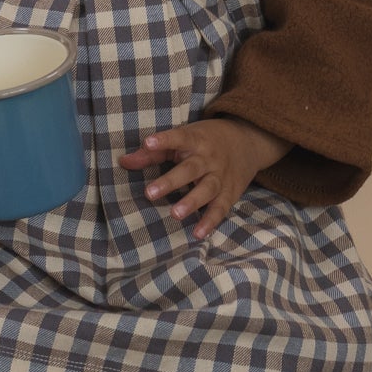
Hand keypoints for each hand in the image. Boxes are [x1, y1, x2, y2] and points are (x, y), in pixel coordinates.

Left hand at [118, 115, 292, 242]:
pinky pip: (220, 208)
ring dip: (191, 202)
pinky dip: (210, 221)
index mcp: (195, 140)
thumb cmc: (205, 140)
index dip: (164, 140)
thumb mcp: (183, 138)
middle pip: (191, 169)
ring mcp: (221, 176)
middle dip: (171, 182)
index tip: (148, 142)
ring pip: (207, 189)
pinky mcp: (229, 193)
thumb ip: (153, 153)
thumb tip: (123, 162)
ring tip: (175, 214)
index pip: (179, 137)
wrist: (248, 141)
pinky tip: (198, 233)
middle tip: (149, 194)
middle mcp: (209, 158)